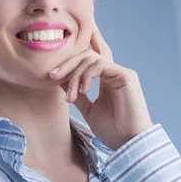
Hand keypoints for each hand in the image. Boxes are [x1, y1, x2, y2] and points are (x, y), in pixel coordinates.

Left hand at [49, 22, 153, 150]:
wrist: (128, 143)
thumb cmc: (112, 130)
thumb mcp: (88, 109)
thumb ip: (77, 92)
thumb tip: (59, 80)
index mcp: (107, 79)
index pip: (94, 56)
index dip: (83, 43)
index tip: (68, 38)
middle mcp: (115, 72)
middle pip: (87, 54)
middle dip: (67, 62)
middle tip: (52, 75)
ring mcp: (121, 72)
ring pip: (91, 58)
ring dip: (74, 75)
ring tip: (69, 97)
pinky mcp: (126, 75)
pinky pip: (100, 65)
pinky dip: (87, 75)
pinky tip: (82, 91)